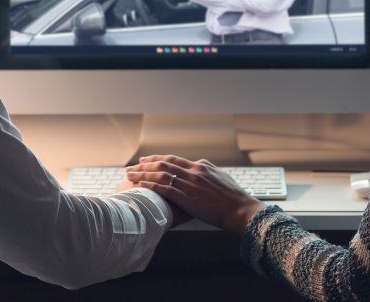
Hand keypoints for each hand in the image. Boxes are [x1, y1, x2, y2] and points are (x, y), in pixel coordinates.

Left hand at [125, 155, 264, 234]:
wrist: (240, 209)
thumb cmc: (233, 197)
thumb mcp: (220, 176)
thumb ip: (207, 169)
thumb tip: (199, 164)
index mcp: (200, 166)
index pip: (173, 159)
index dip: (157, 159)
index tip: (145, 160)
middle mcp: (192, 172)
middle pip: (163, 164)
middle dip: (145, 165)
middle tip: (132, 166)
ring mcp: (189, 184)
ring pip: (160, 175)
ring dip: (142, 174)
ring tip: (130, 176)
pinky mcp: (187, 197)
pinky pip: (163, 189)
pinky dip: (150, 186)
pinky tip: (140, 187)